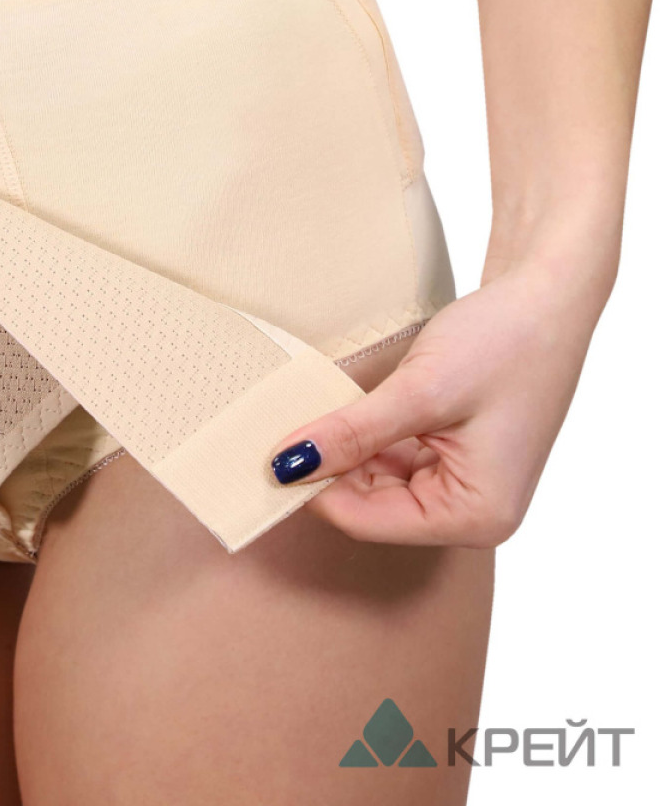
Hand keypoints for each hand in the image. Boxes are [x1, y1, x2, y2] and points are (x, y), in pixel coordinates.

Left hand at [268, 250, 610, 545]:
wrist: (548, 293)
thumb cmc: (504, 342)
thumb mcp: (418, 392)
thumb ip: (352, 434)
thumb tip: (287, 467)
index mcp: (477, 514)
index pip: (367, 521)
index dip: (314, 489)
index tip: (266, 452)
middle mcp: (475, 511)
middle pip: (370, 503)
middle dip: (329, 464)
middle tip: (278, 423)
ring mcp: (467, 482)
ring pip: (376, 479)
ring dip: (345, 445)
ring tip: (315, 405)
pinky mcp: (456, 453)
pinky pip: (394, 456)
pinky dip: (365, 432)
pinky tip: (347, 403)